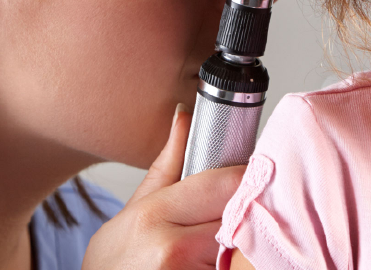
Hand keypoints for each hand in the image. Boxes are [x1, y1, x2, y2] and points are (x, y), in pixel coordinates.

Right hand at [83, 105, 245, 268]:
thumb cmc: (114, 266)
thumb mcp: (133, 211)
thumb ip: (167, 166)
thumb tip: (184, 116)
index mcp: (154, 215)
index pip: (225, 184)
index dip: (247, 177)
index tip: (256, 175)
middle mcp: (172, 249)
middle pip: (240, 216)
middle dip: (247, 212)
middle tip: (240, 213)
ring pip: (243, 250)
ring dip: (245, 245)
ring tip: (221, 243)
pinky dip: (236, 266)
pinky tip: (218, 262)